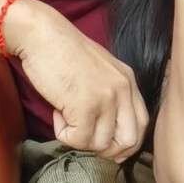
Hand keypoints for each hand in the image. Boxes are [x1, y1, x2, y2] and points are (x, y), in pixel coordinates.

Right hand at [6, 0, 147, 161]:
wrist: (41, 34)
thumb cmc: (62, 51)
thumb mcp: (98, 70)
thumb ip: (109, 94)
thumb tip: (107, 133)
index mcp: (127, 79)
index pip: (141, 124)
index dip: (124, 143)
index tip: (103, 143)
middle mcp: (123, 87)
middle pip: (130, 140)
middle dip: (107, 149)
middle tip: (84, 135)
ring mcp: (106, 97)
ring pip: (101, 144)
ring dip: (79, 137)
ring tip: (64, 113)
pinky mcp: (86, 106)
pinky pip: (78, 140)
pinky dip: (64, 134)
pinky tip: (57, 112)